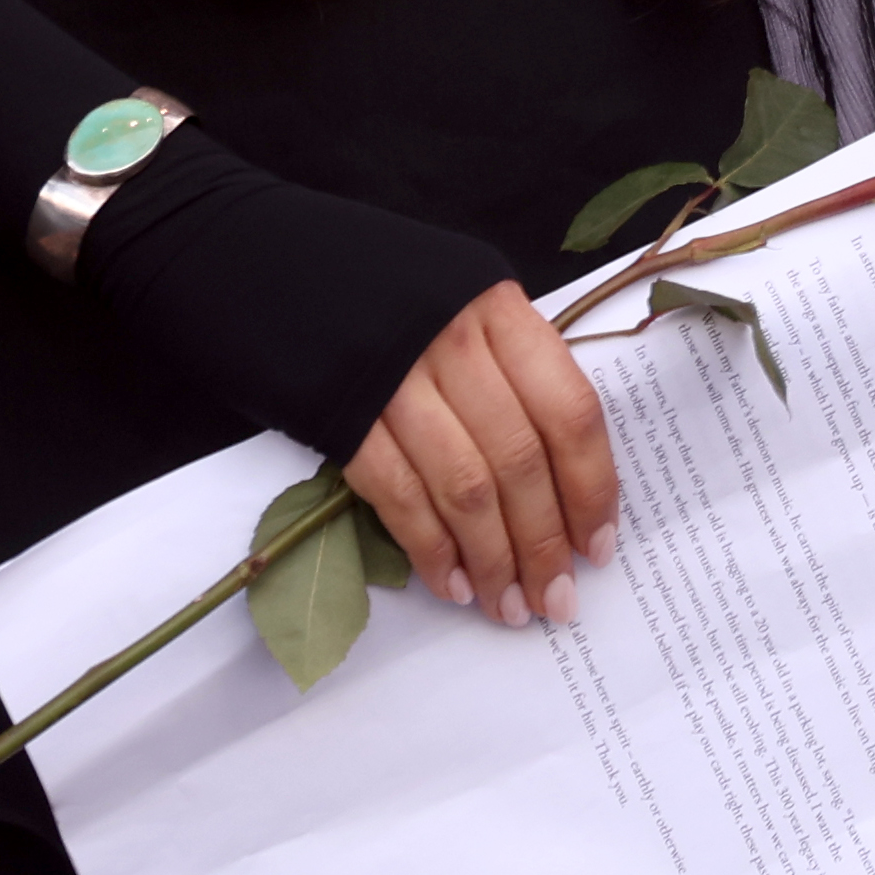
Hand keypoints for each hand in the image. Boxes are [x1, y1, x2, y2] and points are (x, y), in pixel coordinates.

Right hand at [344, 280, 619, 627]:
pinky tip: (452, 583)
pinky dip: (429, 548)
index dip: (591, 486)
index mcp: (502, 313)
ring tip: (509, 607)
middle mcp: (457, 344)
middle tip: (557, 599)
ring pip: (465, 486)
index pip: (569, 411)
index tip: (599, 546)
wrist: (275, 267)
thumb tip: (565, 476)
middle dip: (543, 541)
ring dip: (493, 558)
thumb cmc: (392, 294)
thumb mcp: (469, 309)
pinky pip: (398, 495)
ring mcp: (396, 382)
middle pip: (520, 459)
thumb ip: (515, 375)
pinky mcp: (342, 417)